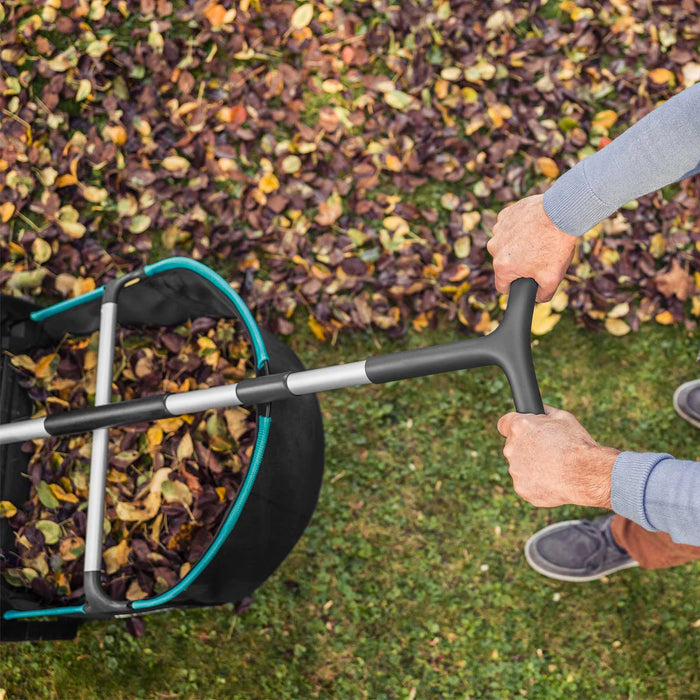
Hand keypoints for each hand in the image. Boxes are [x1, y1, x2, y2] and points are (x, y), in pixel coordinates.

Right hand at [487, 194, 578, 302]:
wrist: (561, 212)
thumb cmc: (555, 245)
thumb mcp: (553, 278)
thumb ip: (543, 295)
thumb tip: (538, 298)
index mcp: (502, 266)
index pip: (502, 285)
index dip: (515, 286)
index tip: (526, 280)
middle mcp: (494, 248)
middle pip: (504, 263)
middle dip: (518, 263)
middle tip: (538, 257)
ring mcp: (498, 230)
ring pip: (506, 244)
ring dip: (518, 244)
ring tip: (538, 240)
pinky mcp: (505, 214)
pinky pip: (509, 227)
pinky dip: (519, 228)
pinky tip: (534, 227)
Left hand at [496, 404, 619, 508]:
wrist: (587, 474)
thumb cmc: (577, 444)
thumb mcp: (563, 417)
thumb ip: (544, 413)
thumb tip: (538, 410)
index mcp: (519, 427)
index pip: (503, 423)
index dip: (513, 427)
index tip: (521, 432)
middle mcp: (511, 448)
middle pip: (513, 446)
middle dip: (527, 448)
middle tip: (548, 452)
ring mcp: (515, 470)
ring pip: (520, 466)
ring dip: (532, 466)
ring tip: (555, 467)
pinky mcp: (521, 488)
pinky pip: (526, 483)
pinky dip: (537, 483)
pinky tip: (554, 480)